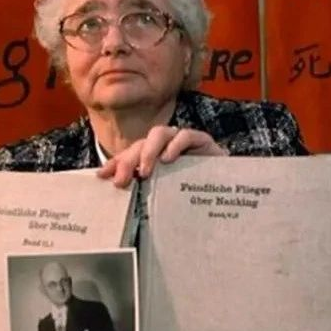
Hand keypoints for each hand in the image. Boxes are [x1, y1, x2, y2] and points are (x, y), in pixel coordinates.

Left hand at [97, 125, 227, 187]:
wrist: (229, 192)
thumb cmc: (193, 196)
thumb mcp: (164, 196)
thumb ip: (145, 194)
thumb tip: (119, 196)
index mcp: (152, 158)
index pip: (129, 155)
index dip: (115, 163)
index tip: (102, 176)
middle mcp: (163, 147)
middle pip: (140, 144)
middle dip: (127, 161)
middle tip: (122, 181)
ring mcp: (181, 142)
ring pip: (158, 134)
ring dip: (148, 151)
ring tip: (144, 171)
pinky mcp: (201, 141)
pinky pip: (185, 136)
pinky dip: (175, 146)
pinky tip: (169, 160)